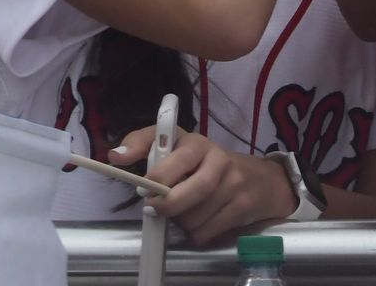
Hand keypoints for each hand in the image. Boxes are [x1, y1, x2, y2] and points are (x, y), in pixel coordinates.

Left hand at [111, 127, 293, 247]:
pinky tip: (201, 221)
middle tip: (155, 211)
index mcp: (196, 142)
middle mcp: (218, 157)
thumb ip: (145, 147)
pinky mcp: (244, 204)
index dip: (157, 175)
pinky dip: (197, 233)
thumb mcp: (177, 150)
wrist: (260, 180)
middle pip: (191, 190)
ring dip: (183, 223)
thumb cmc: (204, 166)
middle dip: (168, 207)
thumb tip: (114, 155)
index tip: (143, 190)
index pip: (175, 152)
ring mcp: (234, 181)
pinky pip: (208, 230)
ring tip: (185, 213)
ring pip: (196, 216)